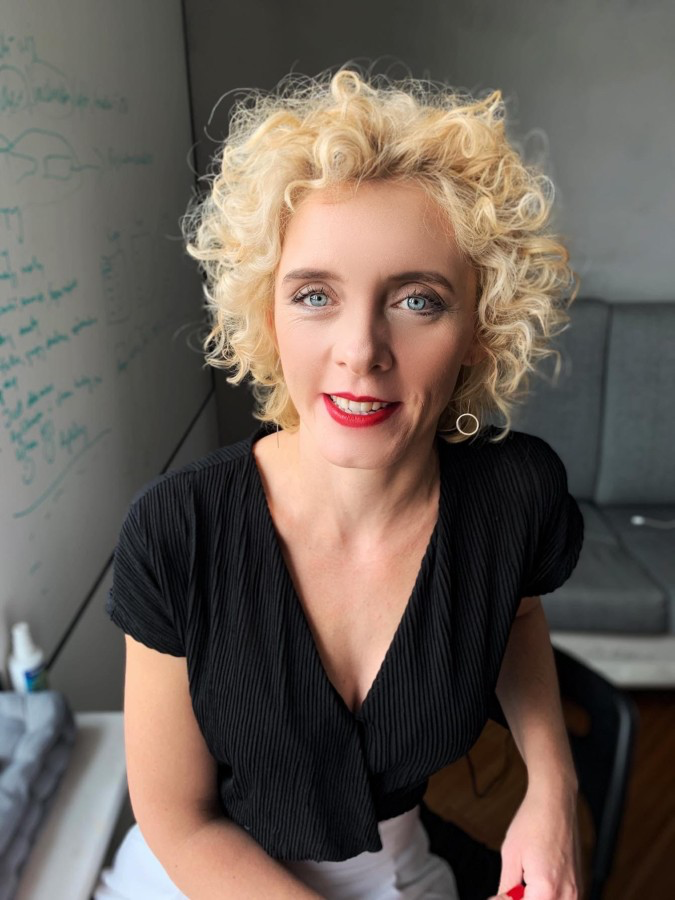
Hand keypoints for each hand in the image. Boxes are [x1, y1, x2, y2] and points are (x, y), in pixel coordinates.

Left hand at [487, 783, 580, 898]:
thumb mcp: (511, 855)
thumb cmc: (534, 821)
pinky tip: (534, 885)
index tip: (498, 895)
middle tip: (510, 890)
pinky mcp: (577, 885)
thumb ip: (506, 887)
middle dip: (523, 898)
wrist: (555, 802)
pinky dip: (546, 897)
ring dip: (534, 898)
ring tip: (521, 885)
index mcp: (546, 889)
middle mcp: (566, 894)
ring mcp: (575, 891)